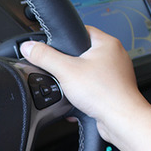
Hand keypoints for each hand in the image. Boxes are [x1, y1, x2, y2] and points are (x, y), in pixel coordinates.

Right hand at [20, 26, 150, 143]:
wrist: (121, 120)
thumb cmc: (105, 94)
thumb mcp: (65, 71)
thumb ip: (44, 57)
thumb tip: (29, 47)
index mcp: (107, 43)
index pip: (81, 30)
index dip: (64, 38)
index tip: (53, 46)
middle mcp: (114, 56)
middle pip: (81, 53)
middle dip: (68, 66)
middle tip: (62, 73)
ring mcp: (115, 74)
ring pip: (87, 73)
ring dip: (75, 83)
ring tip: (73, 89)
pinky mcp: (113, 90)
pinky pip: (93, 88)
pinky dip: (84, 95)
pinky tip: (79, 101)